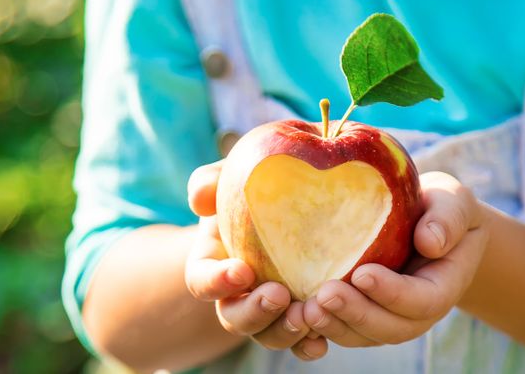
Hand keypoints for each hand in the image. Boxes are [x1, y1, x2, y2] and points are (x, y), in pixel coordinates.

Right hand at [184, 161, 328, 360]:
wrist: (287, 209)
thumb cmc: (251, 191)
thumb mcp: (228, 179)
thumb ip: (210, 183)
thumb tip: (202, 197)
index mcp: (212, 266)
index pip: (202, 281)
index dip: (217, 281)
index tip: (242, 270)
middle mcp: (236, 297)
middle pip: (235, 318)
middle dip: (255, 312)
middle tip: (279, 295)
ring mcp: (268, 313)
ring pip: (268, 336)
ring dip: (285, 330)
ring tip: (308, 314)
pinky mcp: (299, 319)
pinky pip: (300, 343)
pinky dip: (308, 346)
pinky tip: (323, 339)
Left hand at [303, 171, 488, 346]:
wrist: (428, 223)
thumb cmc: (439, 206)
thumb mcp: (453, 201)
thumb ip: (448, 218)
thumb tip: (430, 242)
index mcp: (441, 285)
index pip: (421, 300)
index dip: (392, 292)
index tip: (362, 274)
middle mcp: (415, 311)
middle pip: (389, 327)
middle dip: (356, 313)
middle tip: (325, 294)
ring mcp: (388, 318)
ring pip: (362, 335)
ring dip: (333, 325)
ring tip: (305, 309)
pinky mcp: (361, 315)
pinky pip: (342, 329)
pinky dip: (320, 327)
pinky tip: (295, 314)